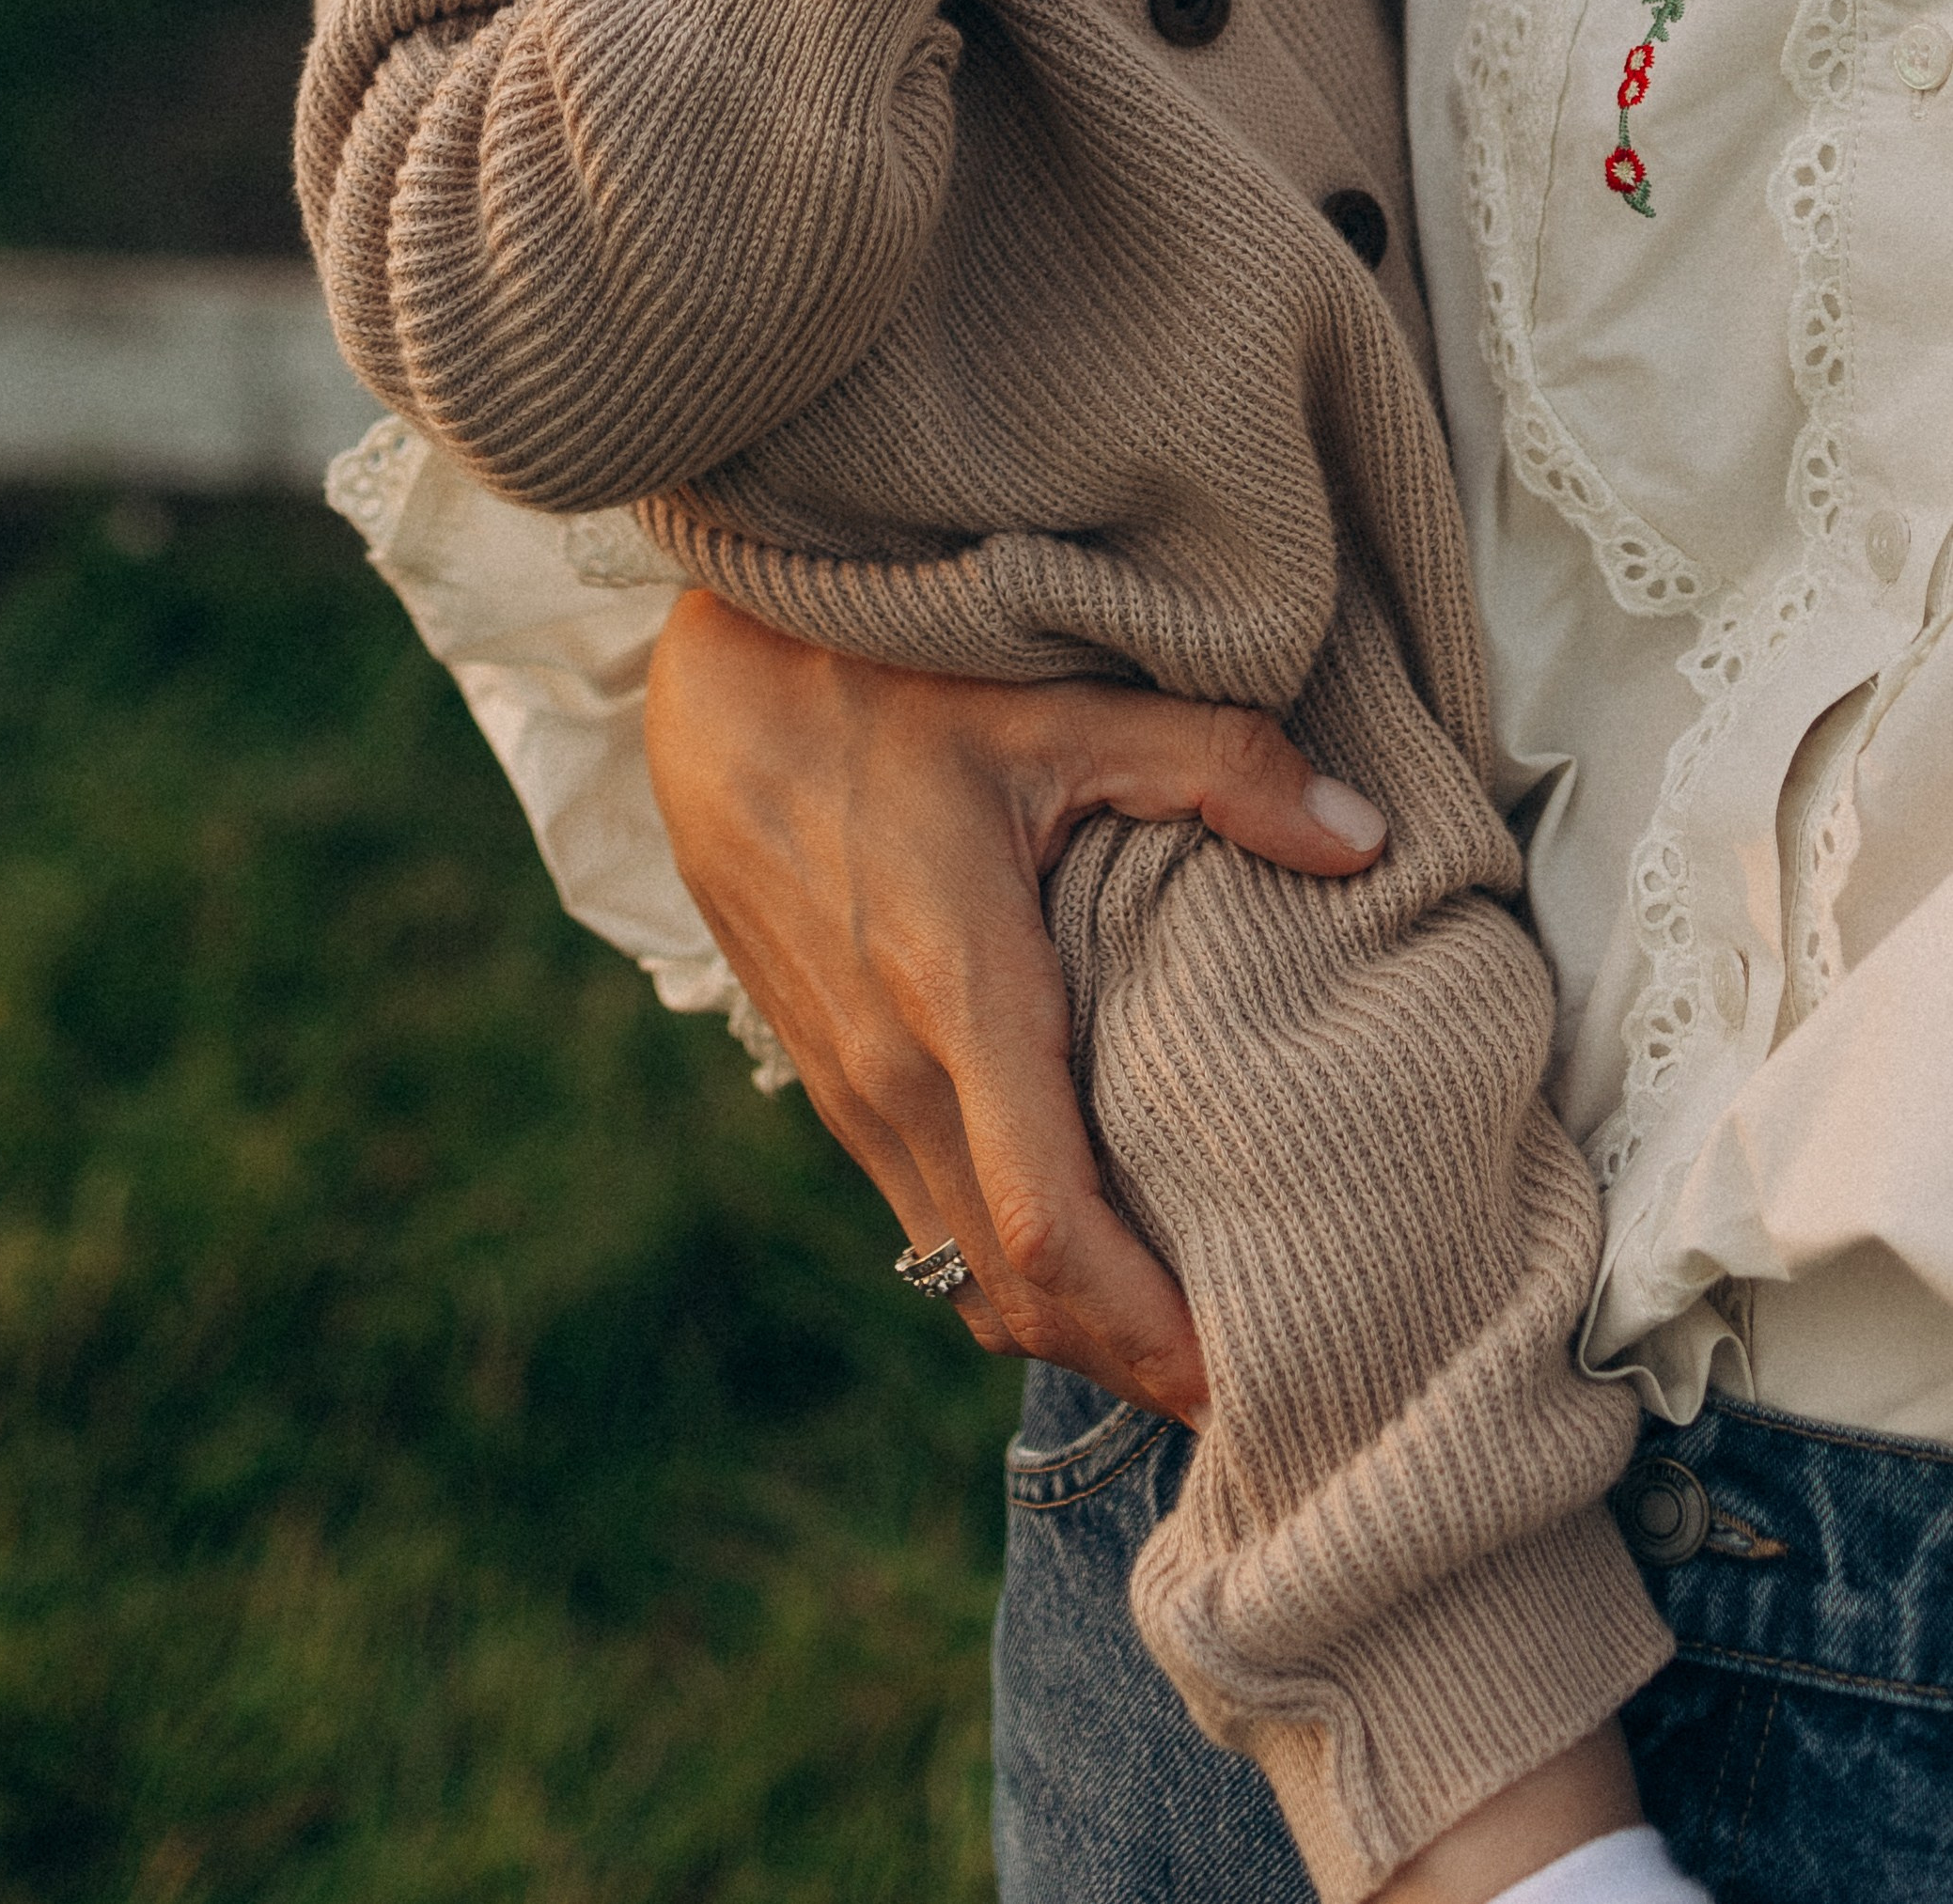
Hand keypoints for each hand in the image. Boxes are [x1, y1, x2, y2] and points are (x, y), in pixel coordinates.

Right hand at [642, 593, 1386, 1424]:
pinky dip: (1014, 1269)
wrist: (716, 693)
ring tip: (1194, 1345)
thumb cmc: (890, 687)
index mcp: (958, 996)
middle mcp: (891, 1074)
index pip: (1047, 1227)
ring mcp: (849, 1091)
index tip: (1248, 1380)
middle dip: (1133, 1362)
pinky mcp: (831, 1084)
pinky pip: (928, 1224)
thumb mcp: (1062, 709)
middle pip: (1015, 1290)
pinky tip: (1095, 1253)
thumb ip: (1220, 764)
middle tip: (1265, 1394)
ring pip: (965, 1272)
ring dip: (1074, 1328)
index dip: (1146, 1330)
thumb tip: (1365, 838)